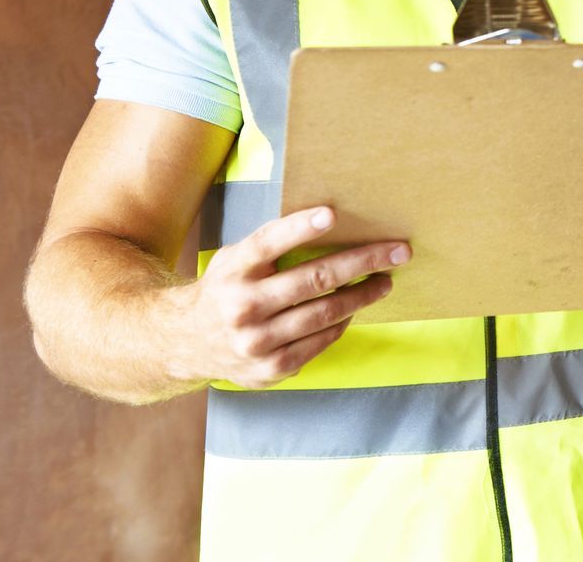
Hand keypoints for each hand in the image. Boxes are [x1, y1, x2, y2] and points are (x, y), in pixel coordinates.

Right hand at [170, 206, 405, 388]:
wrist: (184, 342)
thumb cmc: (225, 289)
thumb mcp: (236, 259)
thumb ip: (272, 245)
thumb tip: (331, 221)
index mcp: (234, 269)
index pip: (270, 242)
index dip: (301, 227)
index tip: (332, 214)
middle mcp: (242, 306)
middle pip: (314, 279)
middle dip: (363, 262)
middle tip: (399, 251)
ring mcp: (255, 341)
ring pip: (324, 313)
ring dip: (363, 295)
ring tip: (385, 281)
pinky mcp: (268, 369)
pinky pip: (319, 342)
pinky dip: (342, 323)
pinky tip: (354, 308)